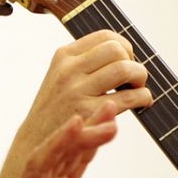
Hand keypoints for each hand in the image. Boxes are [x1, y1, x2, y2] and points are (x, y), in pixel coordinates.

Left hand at [0, 111, 115, 177]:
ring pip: (68, 153)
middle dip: (82, 133)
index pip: (41, 163)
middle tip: (109, 116)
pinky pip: (76, 164)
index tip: (77, 123)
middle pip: (57, 152)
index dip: (59, 142)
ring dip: (88, 132)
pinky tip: (104, 130)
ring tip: (110, 110)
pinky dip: (89, 148)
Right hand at [14, 31, 152, 151]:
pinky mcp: (89, 113)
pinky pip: (128, 97)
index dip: (124, 45)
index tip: (127, 59)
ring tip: (138, 88)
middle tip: (134, 77)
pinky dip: (143, 97)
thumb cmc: (55, 109)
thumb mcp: (60, 76)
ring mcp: (78, 91)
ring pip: (124, 69)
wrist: (35, 141)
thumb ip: (84, 62)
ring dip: (140, 77)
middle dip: (133, 61)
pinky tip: (143, 101)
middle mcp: (69, 70)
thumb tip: (121, 49)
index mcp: (64, 56)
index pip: (105, 36)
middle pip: (117, 49)